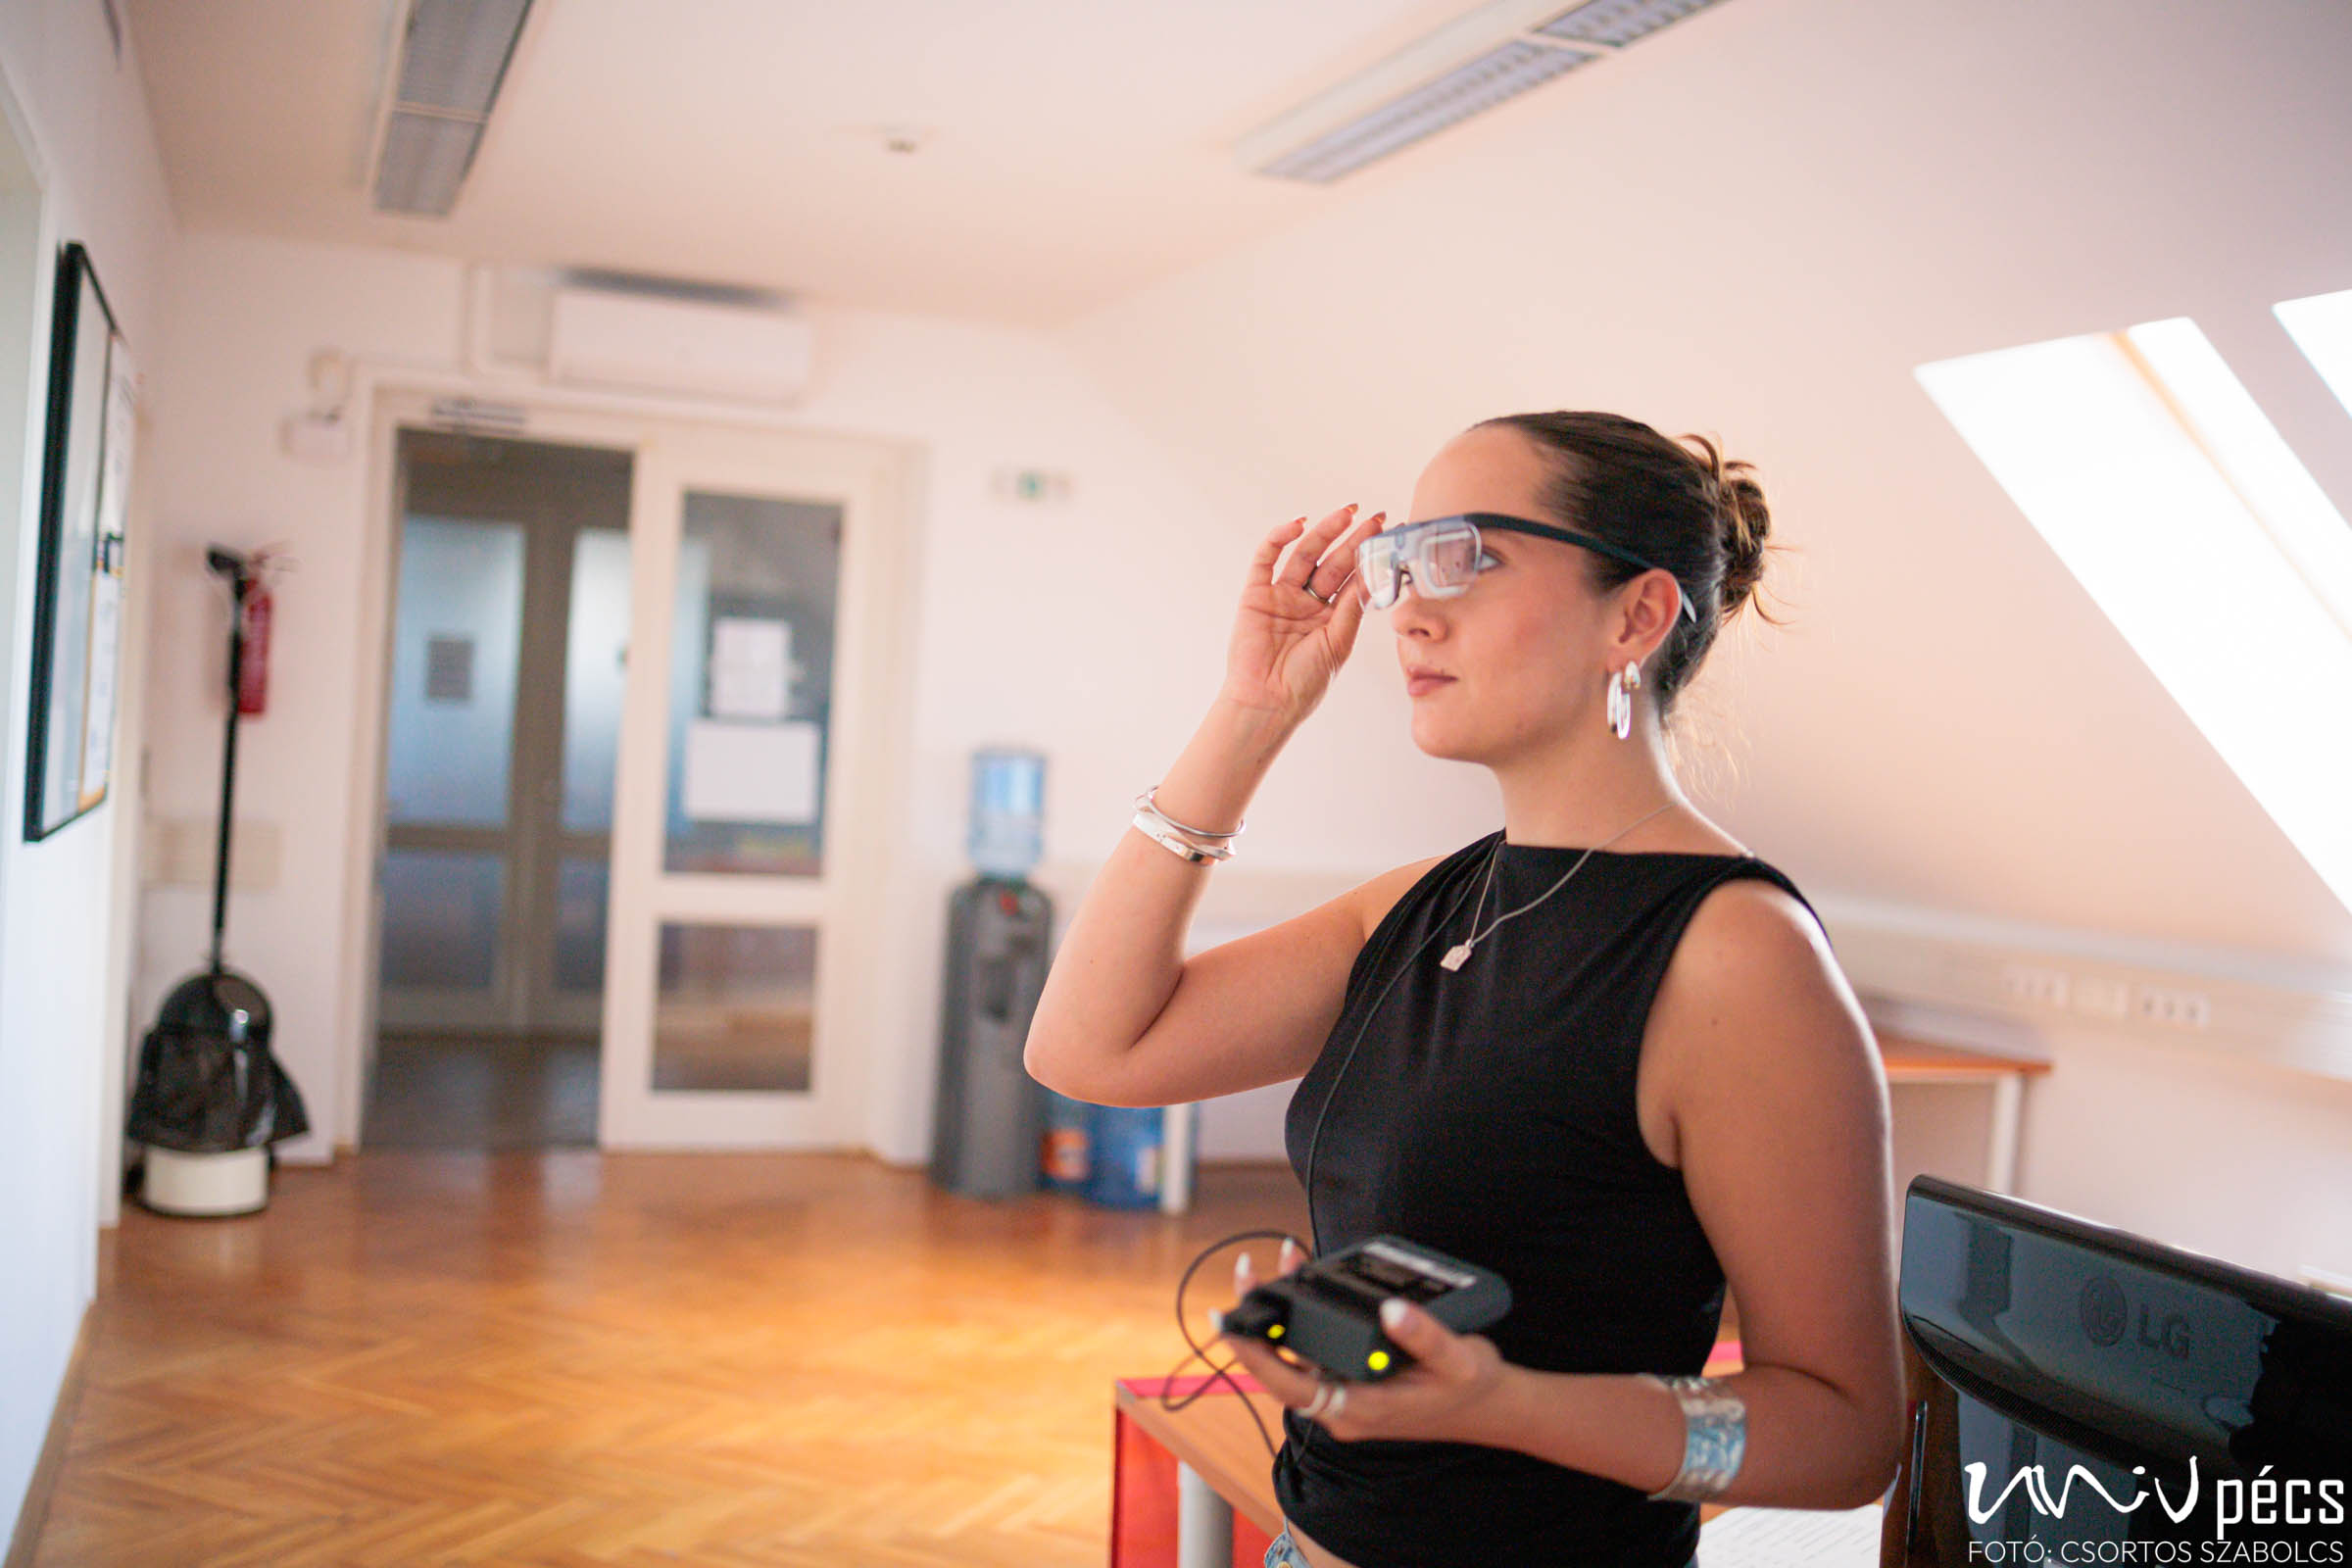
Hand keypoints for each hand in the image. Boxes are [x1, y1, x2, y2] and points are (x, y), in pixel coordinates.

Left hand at [1212, 1239, 1514, 1447]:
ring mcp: (1347, 1395)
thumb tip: (1391, 1310)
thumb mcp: (1459, 1359)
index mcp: (1361, 1409)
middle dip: (1260, 1321)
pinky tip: (1306, 1281)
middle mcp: (1345, 1407)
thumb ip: (1425, 1336)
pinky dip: (1306, 1318)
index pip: (1292, 1385)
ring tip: (1280, 1262)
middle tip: (1246, 1273)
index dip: (1256, 1355)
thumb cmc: (1473, 1387)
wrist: (1493, 1407)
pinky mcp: (1353, 1381)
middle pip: (1283, 1367)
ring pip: (1298, 1355)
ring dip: (1284, 1314)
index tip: (1230, 1324)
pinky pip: (1317, 1350)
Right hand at [1219, 504, 1388, 722]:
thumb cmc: (1305, 682)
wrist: (1267, 701)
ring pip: (1304, 554)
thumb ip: (1352, 606)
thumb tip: (1373, 572)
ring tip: (1345, 513)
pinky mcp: (1255, 595)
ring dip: (1323, 532)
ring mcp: (1281, 596)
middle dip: (1353, 538)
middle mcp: (1307, 602)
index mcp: (1331, 616)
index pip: (1353, 578)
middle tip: (1375, 516)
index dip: (1370, 555)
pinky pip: (1265, 560)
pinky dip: (1278, 539)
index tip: (1392, 533)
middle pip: (1333, 562)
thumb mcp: (1339, 642)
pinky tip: (1298, 525)